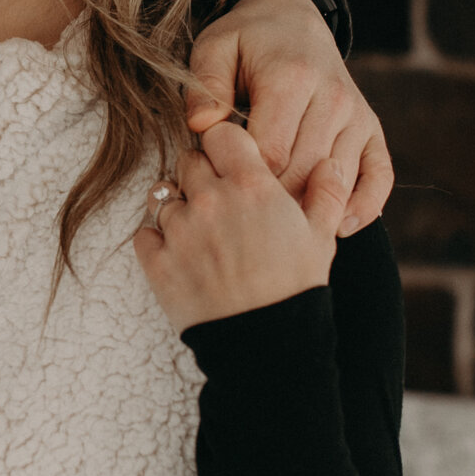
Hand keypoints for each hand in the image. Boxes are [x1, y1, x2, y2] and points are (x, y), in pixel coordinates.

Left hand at [134, 121, 348, 329]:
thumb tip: (330, 163)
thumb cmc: (296, 288)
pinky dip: (157, 240)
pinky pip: (144, 233)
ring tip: (203, 235)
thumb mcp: (321, 237)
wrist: (266, 342)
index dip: (226, 145)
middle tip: (219, 201)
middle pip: (189, 160)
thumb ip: (325, 192)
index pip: (221, 133)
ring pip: (164, 196)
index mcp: (252, 185)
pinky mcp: (157, 261)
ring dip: (180, 209)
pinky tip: (181, 255)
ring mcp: (180, 230)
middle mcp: (211, 199)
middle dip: (202, 175)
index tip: (232, 162)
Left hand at [186, 0, 392, 235]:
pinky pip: (380, 175)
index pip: (271, 151)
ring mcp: (357, 115)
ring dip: (309, 208)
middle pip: (305, 172)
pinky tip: (337, 226)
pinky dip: (364, 206)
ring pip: (337, 180)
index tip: (220, 188)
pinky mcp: (372, 129)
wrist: (293, 20)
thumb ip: (206, 86)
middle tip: (241, 217)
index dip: (244, 180)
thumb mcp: (215, 48)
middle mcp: (333, 97)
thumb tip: (203, 126)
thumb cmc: (247, 41)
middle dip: (272, 200)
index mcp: (293, 78)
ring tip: (276, 228)